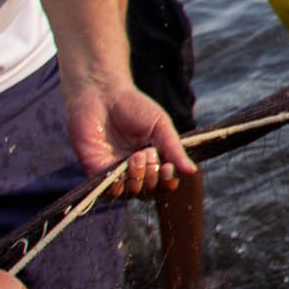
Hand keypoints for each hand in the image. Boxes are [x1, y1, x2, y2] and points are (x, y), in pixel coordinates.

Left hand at [68, 77, 191, 195]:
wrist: (102, 94)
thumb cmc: (134, 106)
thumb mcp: (161, 125)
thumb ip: (174, 149)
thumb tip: (192, 171)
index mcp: (154, 160)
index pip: (165, 183)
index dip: (169, 181)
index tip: (168, 167)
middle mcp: (136, 170)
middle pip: (150, 192)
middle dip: (153, 176)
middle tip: (147, 152)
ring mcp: (116, 172)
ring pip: (131, 193)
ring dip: (138, 179)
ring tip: (136, 156)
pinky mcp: (96, 171)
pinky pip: (109, 190)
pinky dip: (118, 185)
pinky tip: (123, 167)